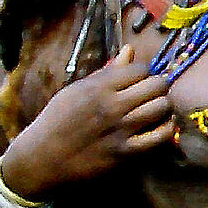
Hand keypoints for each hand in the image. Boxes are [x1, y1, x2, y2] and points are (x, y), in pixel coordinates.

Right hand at [3, 46, 175, 195]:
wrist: (42, 158)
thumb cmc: (58, 120)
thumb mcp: (76, 90)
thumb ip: (107, 72)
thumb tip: (131, 49)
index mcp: (98, 87)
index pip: (140, 69)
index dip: (144, 73)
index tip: (140, 80)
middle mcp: (111, 105)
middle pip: (157, 85)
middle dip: (158, 87)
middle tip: (152, 94)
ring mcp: (120, 129)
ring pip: (162, 107)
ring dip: (163, 107)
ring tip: (156, 109)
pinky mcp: (125, 152)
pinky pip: (161, 136)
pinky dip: (166, 129)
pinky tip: (159, 127)